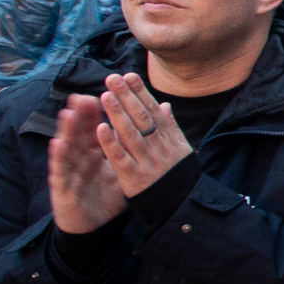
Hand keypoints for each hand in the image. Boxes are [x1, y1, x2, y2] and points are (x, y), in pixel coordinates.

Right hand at [46, 94, 128, 233]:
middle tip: (83, 96)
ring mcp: (70, 172)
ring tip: (68, 113)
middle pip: (79, 134)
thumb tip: (142, 135)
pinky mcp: (62, 187)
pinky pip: (60, 171)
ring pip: (67, 148)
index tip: (104, 95)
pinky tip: (58, 144)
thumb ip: (126, 154)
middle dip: (81, 116)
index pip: (96, 130)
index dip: (98, 114)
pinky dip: (59, 157)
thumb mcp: (119, 175)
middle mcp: (81, 160)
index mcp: (95, 155)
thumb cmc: (105, 200)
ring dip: (67, 131)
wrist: (93, 229)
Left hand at [91, 73, 191, 197]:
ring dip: (117, 113)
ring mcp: (146, 162)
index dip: (141, 93)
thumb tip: (164, 105)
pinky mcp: (134, 178)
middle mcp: (159, 148)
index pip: (153, 111)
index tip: (128, 76)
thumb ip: (171, 127)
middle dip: (126, 97)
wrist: (183, 207)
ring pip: (130, 134)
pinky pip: (120, 158)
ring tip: (104, 95)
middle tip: (112, 78)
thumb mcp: (182, 150)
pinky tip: (100, 127)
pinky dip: (110, 143)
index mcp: (169, 139)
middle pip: (141, 118)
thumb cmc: (180, 177)